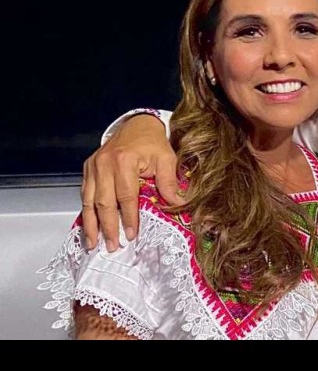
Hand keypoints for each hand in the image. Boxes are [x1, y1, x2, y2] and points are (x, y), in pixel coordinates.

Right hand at [81, 114, 178, 250]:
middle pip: (104, 202)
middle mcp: (104, 163)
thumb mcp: (167, 159)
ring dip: (91, 224)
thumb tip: (179, 205)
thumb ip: (169, 183)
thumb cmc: (152, 142)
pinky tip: (89, 227)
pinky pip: (85, 194)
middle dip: (108, 227)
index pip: (126, 196)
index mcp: (124, 160)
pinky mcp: (88, 168)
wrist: (137, 125)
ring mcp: (93, 166)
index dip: (128, 217)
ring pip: (89, 201)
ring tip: (94, 243)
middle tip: (113, 246)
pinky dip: (86, 212)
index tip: (132, 235)